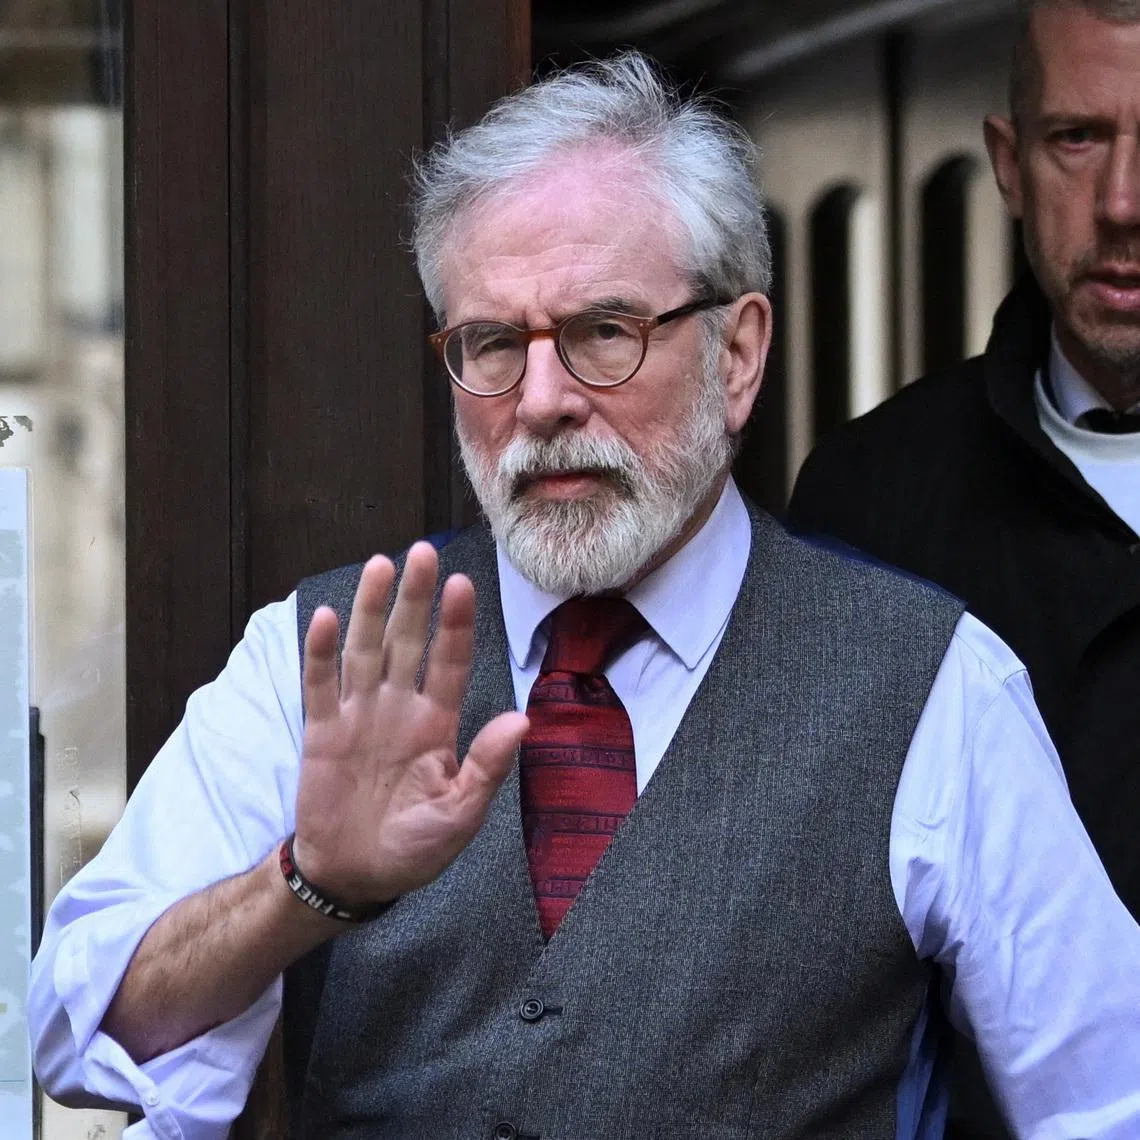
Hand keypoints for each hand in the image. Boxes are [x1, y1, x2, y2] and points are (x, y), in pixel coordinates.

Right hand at [292, 541, 528, 906]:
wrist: (355, 875)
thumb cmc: (415, 848)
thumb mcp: (460, 814)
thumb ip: (487, 767)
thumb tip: (523, 720)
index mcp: (437, 724)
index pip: (450, 662)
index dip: (456, 624)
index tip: (462, 585)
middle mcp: (400, 708)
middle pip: (409, 641)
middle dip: (417, 598)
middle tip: (423, 552)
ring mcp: (360, 715)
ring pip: (367, 649)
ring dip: (372, 609)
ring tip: (381, 566)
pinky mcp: (322, 731)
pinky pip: (320, 684)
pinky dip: (320, 652)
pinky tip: (323, 616)